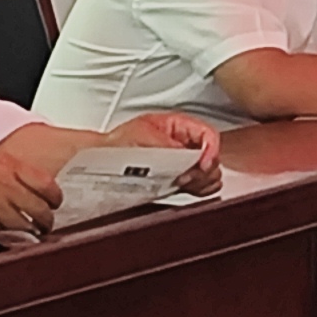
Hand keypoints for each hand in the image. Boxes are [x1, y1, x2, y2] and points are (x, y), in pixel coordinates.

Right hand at [0, 144, 56, 237]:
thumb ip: (12, 175)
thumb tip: (39, 191)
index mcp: (6, 163)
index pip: (47, 183)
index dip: (54, 199)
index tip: (53, 205)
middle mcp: (3, 180)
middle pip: (42, 207)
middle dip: (46, 220)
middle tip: (43, 225)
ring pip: (29, 223)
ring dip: (31, 232)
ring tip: (28, 233)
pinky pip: (9, 234)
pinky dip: (11, 237)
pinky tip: (5, 234)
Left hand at [102, 112, 220, 192]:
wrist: (102, 162)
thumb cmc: (117, 145)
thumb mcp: (144, 136)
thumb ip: (171, 146)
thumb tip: (191, 157)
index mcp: (180, 126)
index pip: (209, 136)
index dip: (210, 150)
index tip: (202, 164)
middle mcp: (186, 145)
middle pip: (214, 157)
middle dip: (204, 169)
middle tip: (187, 177)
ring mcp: (184, 164)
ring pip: (211, 173)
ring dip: (203, 180)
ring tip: (184, 183)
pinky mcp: (181, 181)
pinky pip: (202, 186)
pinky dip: (200, 189)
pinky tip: (188, 189)